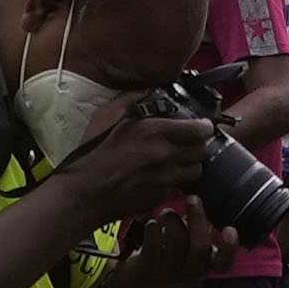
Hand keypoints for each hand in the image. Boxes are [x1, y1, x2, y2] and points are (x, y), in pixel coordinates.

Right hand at [53, 108, 221, 221]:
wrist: (84, 192)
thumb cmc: (92, 153)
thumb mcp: (106, 116)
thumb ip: (131, 98)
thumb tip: (147, 90)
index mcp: (155, 132)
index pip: (199, 130)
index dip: (203, 126)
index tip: (201, 125)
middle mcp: (166, 156)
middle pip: (202, 151)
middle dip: (198, 144)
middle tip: (188, 140)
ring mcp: (165, 180)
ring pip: (195, 171)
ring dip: (190, 163)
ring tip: (178, 159)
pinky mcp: (160, 197)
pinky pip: (179, 187)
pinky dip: (175, 181)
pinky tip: (162, 175)